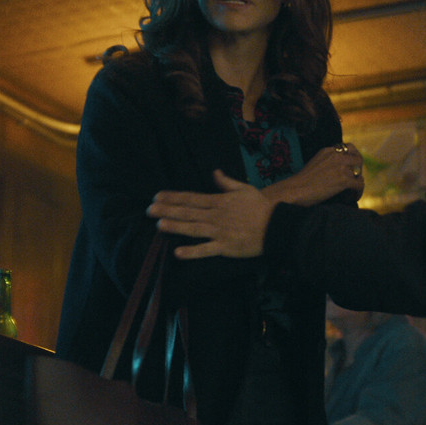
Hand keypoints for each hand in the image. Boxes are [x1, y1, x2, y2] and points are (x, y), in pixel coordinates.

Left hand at [147, 170, 274, 258]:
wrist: (276, 225)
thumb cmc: (261, 207)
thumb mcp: (245, 189)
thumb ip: (227, 182)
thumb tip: (214, 172)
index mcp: (219, 201)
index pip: (192, 197)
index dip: (173, 197)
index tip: (157, 196)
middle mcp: (216, 216)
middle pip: (188, 212)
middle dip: (167, 210)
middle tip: (149, 210)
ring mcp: (220, 232)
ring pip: (193, 228)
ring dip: (175, 226)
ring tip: (159, 225)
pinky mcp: (225, 247)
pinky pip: (206, 249)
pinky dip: (192, 251)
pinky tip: (177, 252)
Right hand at [262, 143, 364, 205]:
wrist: (295, 190)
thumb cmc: (301, 182)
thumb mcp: (315, 163)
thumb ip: (327, 162)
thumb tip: (338, 171)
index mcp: (328, 150)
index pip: (349, 148)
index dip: (353, 157)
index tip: (352, 166)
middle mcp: (336, 156)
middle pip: (358, 158)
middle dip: (358, 169)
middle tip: (355, 179)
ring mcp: (341, 167)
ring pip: (359, 173)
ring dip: (357, 182)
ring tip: (353, 191)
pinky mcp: (344, 179)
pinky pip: (359, 184)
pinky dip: (358, 192)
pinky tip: (353, 197)